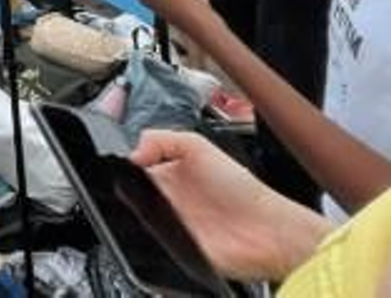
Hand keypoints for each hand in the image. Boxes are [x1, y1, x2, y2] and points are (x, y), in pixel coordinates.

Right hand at [133, 130, 328, 281]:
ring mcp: (167, 227)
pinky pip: (147, 245)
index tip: (124, 164)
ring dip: (135, 214)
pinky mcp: (171, 251)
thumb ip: (161, 139)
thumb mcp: (199, 146)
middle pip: (127, 194)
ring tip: (151, 205)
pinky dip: (146, 239)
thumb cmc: (241, 190)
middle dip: (124, 190)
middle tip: (135, 185)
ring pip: (133, 220)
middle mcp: (164, 200)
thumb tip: (132, 153)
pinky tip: (160, 227)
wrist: (266, 231)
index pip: (132, 168)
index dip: (125, 166)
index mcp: (168, 174)